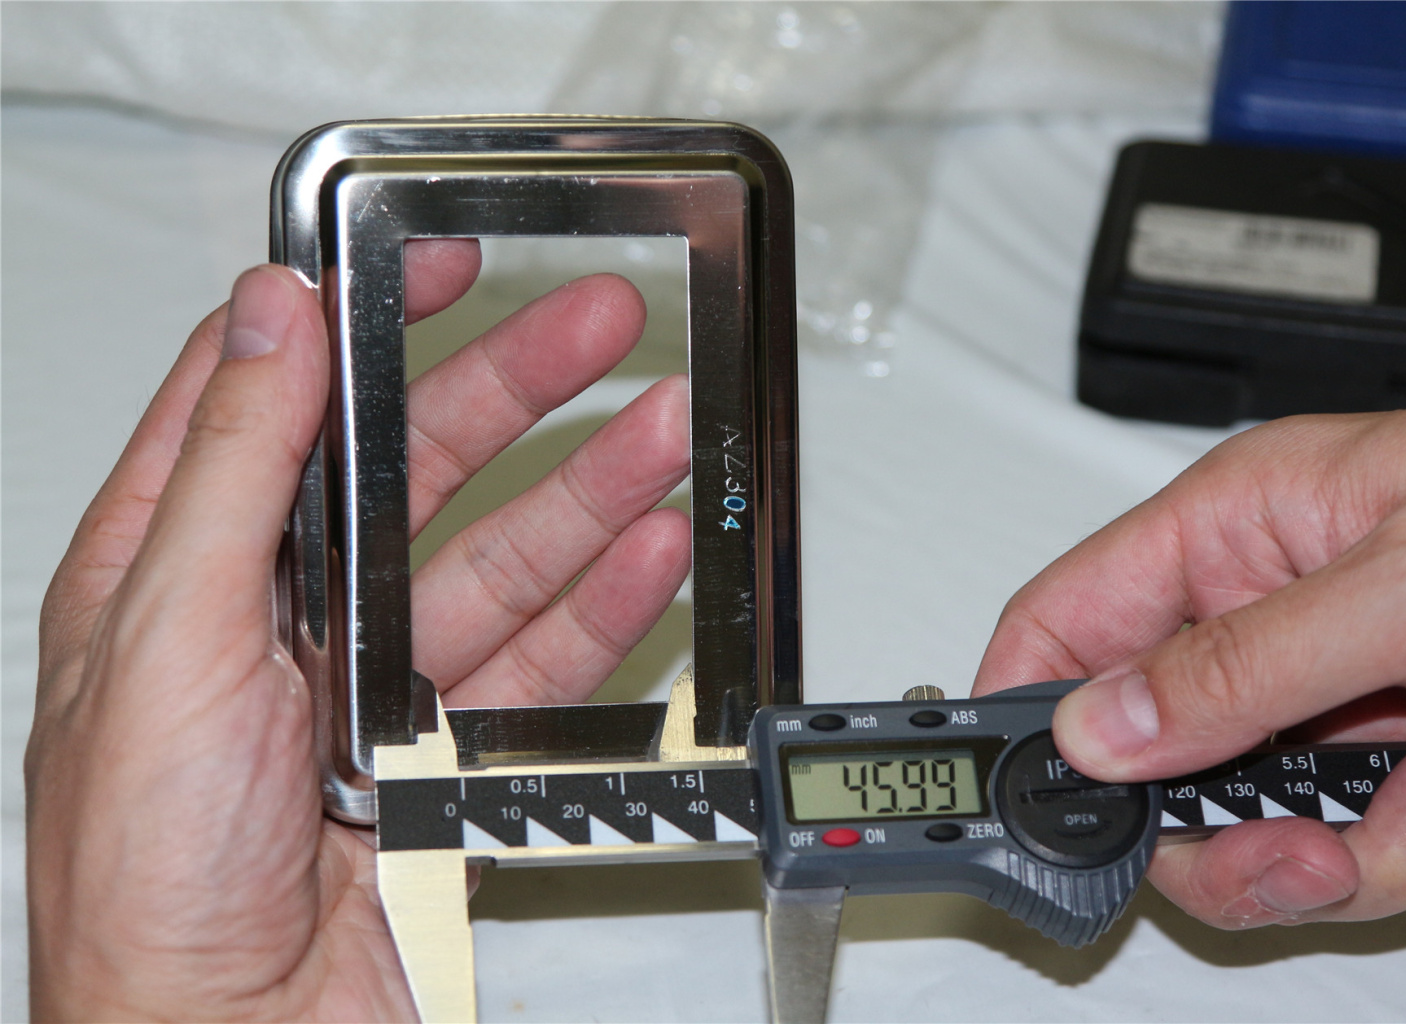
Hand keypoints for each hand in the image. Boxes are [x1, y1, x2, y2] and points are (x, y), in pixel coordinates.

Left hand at [26, 243, 689, 1019]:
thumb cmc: (143, 881)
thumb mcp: (160, 640)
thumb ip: (224, 468)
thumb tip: (265, 316)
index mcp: (179, 570)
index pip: (275, 398)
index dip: (358, 317)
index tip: (439, 257)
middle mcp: (282, 618)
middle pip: (414, 467)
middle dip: (513, 387)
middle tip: (598, 326)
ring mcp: (372, 687)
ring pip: (500, 559)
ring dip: (588, 491)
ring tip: (662, 429)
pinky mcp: (447, 755)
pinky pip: (542, 661)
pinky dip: (604, 607)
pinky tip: (650, 553)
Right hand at [975, 401, 1405, 930]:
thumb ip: (1241, 662)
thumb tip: (1100, 723)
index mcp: (1248, 532)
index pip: (1072, 618)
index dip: (1030, 705)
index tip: (1023, 798)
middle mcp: (1285, 625)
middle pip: (1165, 769)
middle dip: (1234, 831)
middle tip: (1298, 843)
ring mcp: (1354, 712)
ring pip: (1275, 841)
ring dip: (1369, 847)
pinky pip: (1386, 868)